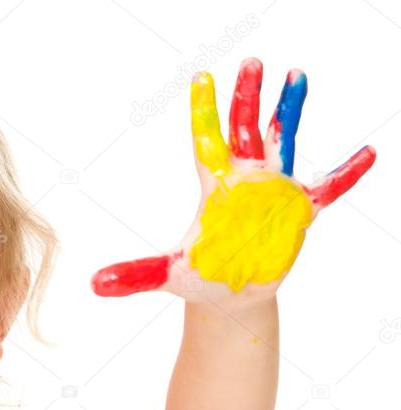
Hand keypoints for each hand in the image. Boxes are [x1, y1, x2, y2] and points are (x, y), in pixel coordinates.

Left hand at [91, 58, 374, 304]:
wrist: (230, 296)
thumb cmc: (199, 277)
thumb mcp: (167, 275)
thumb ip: (135, 275)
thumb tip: (94, 285)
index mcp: (215, 188)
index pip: (207, 141)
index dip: (205, 111)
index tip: (202, 78)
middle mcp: (245, 180)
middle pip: (245, 129)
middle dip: (248, 96)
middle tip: (251, 62)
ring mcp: (273, 191)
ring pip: (282, 141)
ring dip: (288, 111)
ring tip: (295, 75)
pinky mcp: (299, 211)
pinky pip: (328, 188)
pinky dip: (347, 173)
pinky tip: (367, 153)